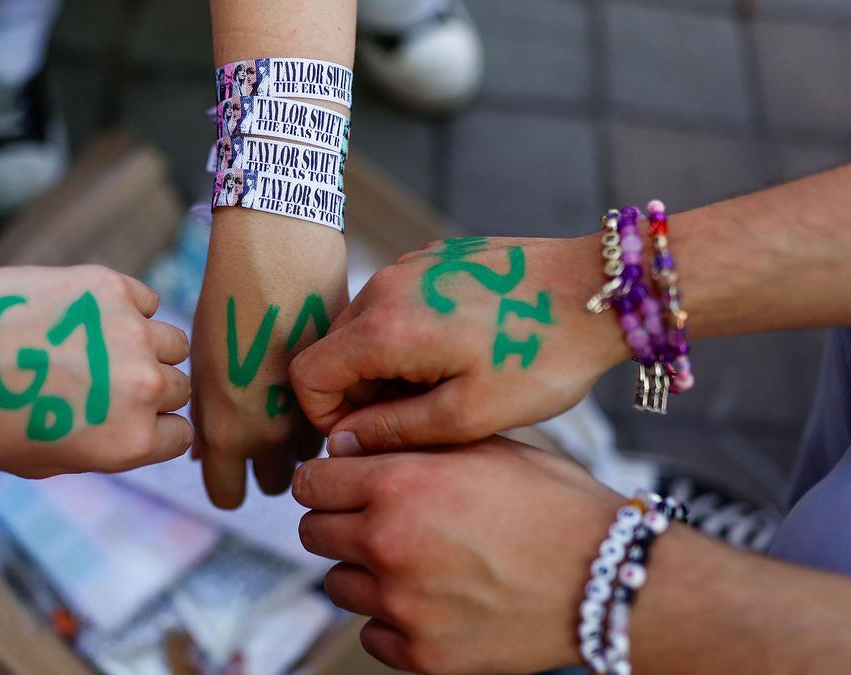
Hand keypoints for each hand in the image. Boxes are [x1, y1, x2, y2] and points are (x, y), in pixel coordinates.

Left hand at [0, 265, 191, 476]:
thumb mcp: (44, 461)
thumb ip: (100, 446)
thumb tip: (129, 426)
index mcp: (131, 442)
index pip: (180, 435)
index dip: (156, 427)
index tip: (130, 417)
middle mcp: (143, 388)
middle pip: (179, 387)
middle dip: (152, 388)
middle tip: (109, 380)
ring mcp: (131, 332)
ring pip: (172, 341)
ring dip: (147, 346)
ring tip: (102, 346)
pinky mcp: (110, 286)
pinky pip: (145, 299)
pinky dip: (129, 308)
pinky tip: (89, 316)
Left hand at [190, 218, 347, 508]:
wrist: (278, 248)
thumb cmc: (227, 298)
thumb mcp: (204, 361)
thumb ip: (209, 416)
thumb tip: (206, 456)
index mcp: (227, 429)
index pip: (228, 496)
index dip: (228, 483)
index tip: (231, 467)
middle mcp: (273, 433)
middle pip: (280, 485)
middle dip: (272, 467)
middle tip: (267, 433)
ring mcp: (317, 411)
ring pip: (317, 453)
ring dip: (308, 438)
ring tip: (297, 397)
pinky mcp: (350, 386)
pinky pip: (344, 416)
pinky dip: (338, 408)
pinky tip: (323, 374)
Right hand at [290, 235, 627, 454]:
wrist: (600, 290)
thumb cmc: (541, 356)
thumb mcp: (469, 414)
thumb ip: (393, 431)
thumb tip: (341, 444)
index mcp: (385, 326)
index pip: (309, 375)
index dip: (326, 418)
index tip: (369, 438)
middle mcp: (385, 286)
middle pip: (332, 350)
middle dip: (357, 394)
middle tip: (415, 420)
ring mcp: (409, 265)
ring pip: (362, 327)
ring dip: (383, 366)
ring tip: (441, 388)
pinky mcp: (433, 258)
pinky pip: (394, 304)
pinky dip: (405, 336)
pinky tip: (457, 353)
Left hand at [293, 438, 622, 673]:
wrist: (608, 579)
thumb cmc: (553, 504)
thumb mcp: (484, 447)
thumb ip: (411, 444)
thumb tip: (354, 446)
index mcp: (399, 484)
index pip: (311, 480)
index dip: (327, 478)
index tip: (341, 483)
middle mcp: (388, 544)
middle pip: (313, 532)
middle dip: (338, 522)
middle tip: (377, 520)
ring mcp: (402, 605)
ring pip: (337, 585)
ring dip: (363, 572)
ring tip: (413, 562)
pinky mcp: (422, 653)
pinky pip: (372, 633)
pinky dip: (391, 620)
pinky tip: (431, 600)